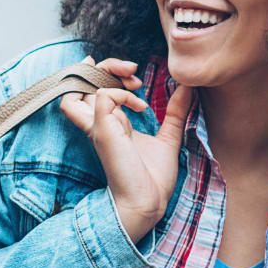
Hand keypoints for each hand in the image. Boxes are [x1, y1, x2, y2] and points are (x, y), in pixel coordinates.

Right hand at [59, 56, 192, 241]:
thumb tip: (187, 89)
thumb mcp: (168, 137)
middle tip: (133, 70)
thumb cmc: (153, 178)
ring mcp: (98, 126)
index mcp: (110, 122)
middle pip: (81, 79)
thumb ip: (175, 112)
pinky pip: (103, 96)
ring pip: (79, 85)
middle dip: (106, 65)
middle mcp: (99, 122)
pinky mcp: (102, 131)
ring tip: (131, 79)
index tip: (136, 78)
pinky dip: (121, 93)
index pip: (93, 87)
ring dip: (104, 73)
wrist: (149, 202)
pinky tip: (140, 106)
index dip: (108, 73)